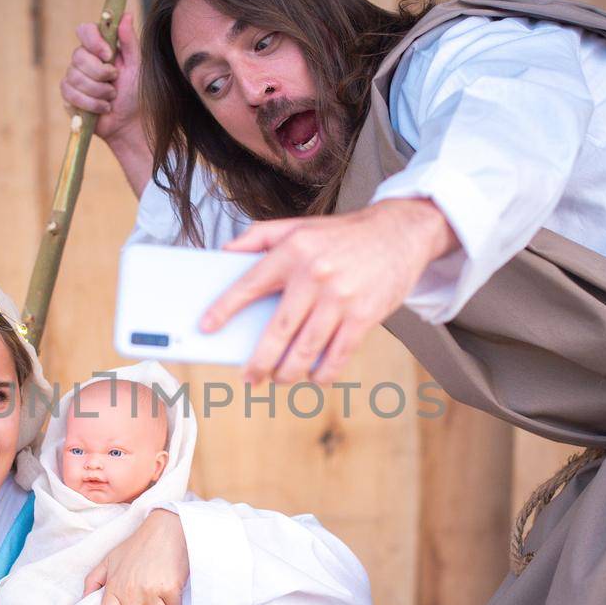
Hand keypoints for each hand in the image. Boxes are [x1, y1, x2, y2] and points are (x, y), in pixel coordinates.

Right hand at [61, 13, 142, 148]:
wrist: (129, 122)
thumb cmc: (135, 92)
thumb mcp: (136, 65)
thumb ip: (129, 41)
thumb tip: (126, 14)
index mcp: (99, 48)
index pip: (84, 30)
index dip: (93, 41)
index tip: (108, 54)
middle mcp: (84, 59)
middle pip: (79, 56)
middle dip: (100, 73)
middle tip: (115, 81)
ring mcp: (73, 77)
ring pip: (75, 77)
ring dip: (99, 91)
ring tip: (111, 97)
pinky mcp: (68, 96)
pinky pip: (71, 94)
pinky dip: (91, 103)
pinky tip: (103, 107)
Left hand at [83, 509, 187, 604]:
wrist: (165, 530)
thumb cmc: (137, 546)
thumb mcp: (110, 560)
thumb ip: (94, 580)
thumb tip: (84, 601)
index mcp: (113, 587)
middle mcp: (129, 592)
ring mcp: (150, 591)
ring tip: (164, 602)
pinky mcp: (169, 589)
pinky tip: (173, 592)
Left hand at [200, 198, 458, 384]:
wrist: (399, 233)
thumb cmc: (342, 235)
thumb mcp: (298, 225)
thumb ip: (258, 236)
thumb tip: (225, 253)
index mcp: (293, 251)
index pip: (249, 284)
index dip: (224, 308)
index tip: (206, 328)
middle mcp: (315, 275)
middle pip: (278, 330)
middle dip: (259, 361)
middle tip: (248, 377)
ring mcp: (341, 298)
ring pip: (306, 349)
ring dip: (289, 373)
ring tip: (280, 379)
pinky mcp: (364, 316)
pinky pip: (338, 355)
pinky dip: (323, 373)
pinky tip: (314, 376)